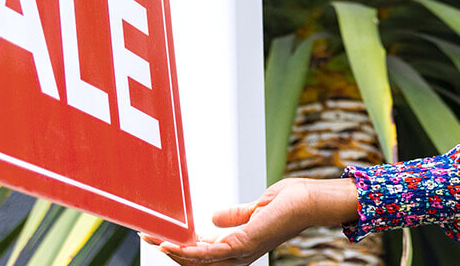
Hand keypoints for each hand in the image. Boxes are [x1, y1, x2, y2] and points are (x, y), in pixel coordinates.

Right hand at [140, 178, 359, 265]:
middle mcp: (238, 254)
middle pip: (196, 260)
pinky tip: (173, 244)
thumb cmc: (292, 203)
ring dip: (173, 250)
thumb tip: (213, 217)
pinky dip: (189, 250)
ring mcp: (241, 251)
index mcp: (238, 245)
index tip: (161, 235)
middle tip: (148, 237)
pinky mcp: (244, 244)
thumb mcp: (255, 208)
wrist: (311, 200)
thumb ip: (234, 215)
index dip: (180, 246)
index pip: (203, 252)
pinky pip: (210, 252)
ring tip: (153, 240)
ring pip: (199, 259)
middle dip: (170, 250)